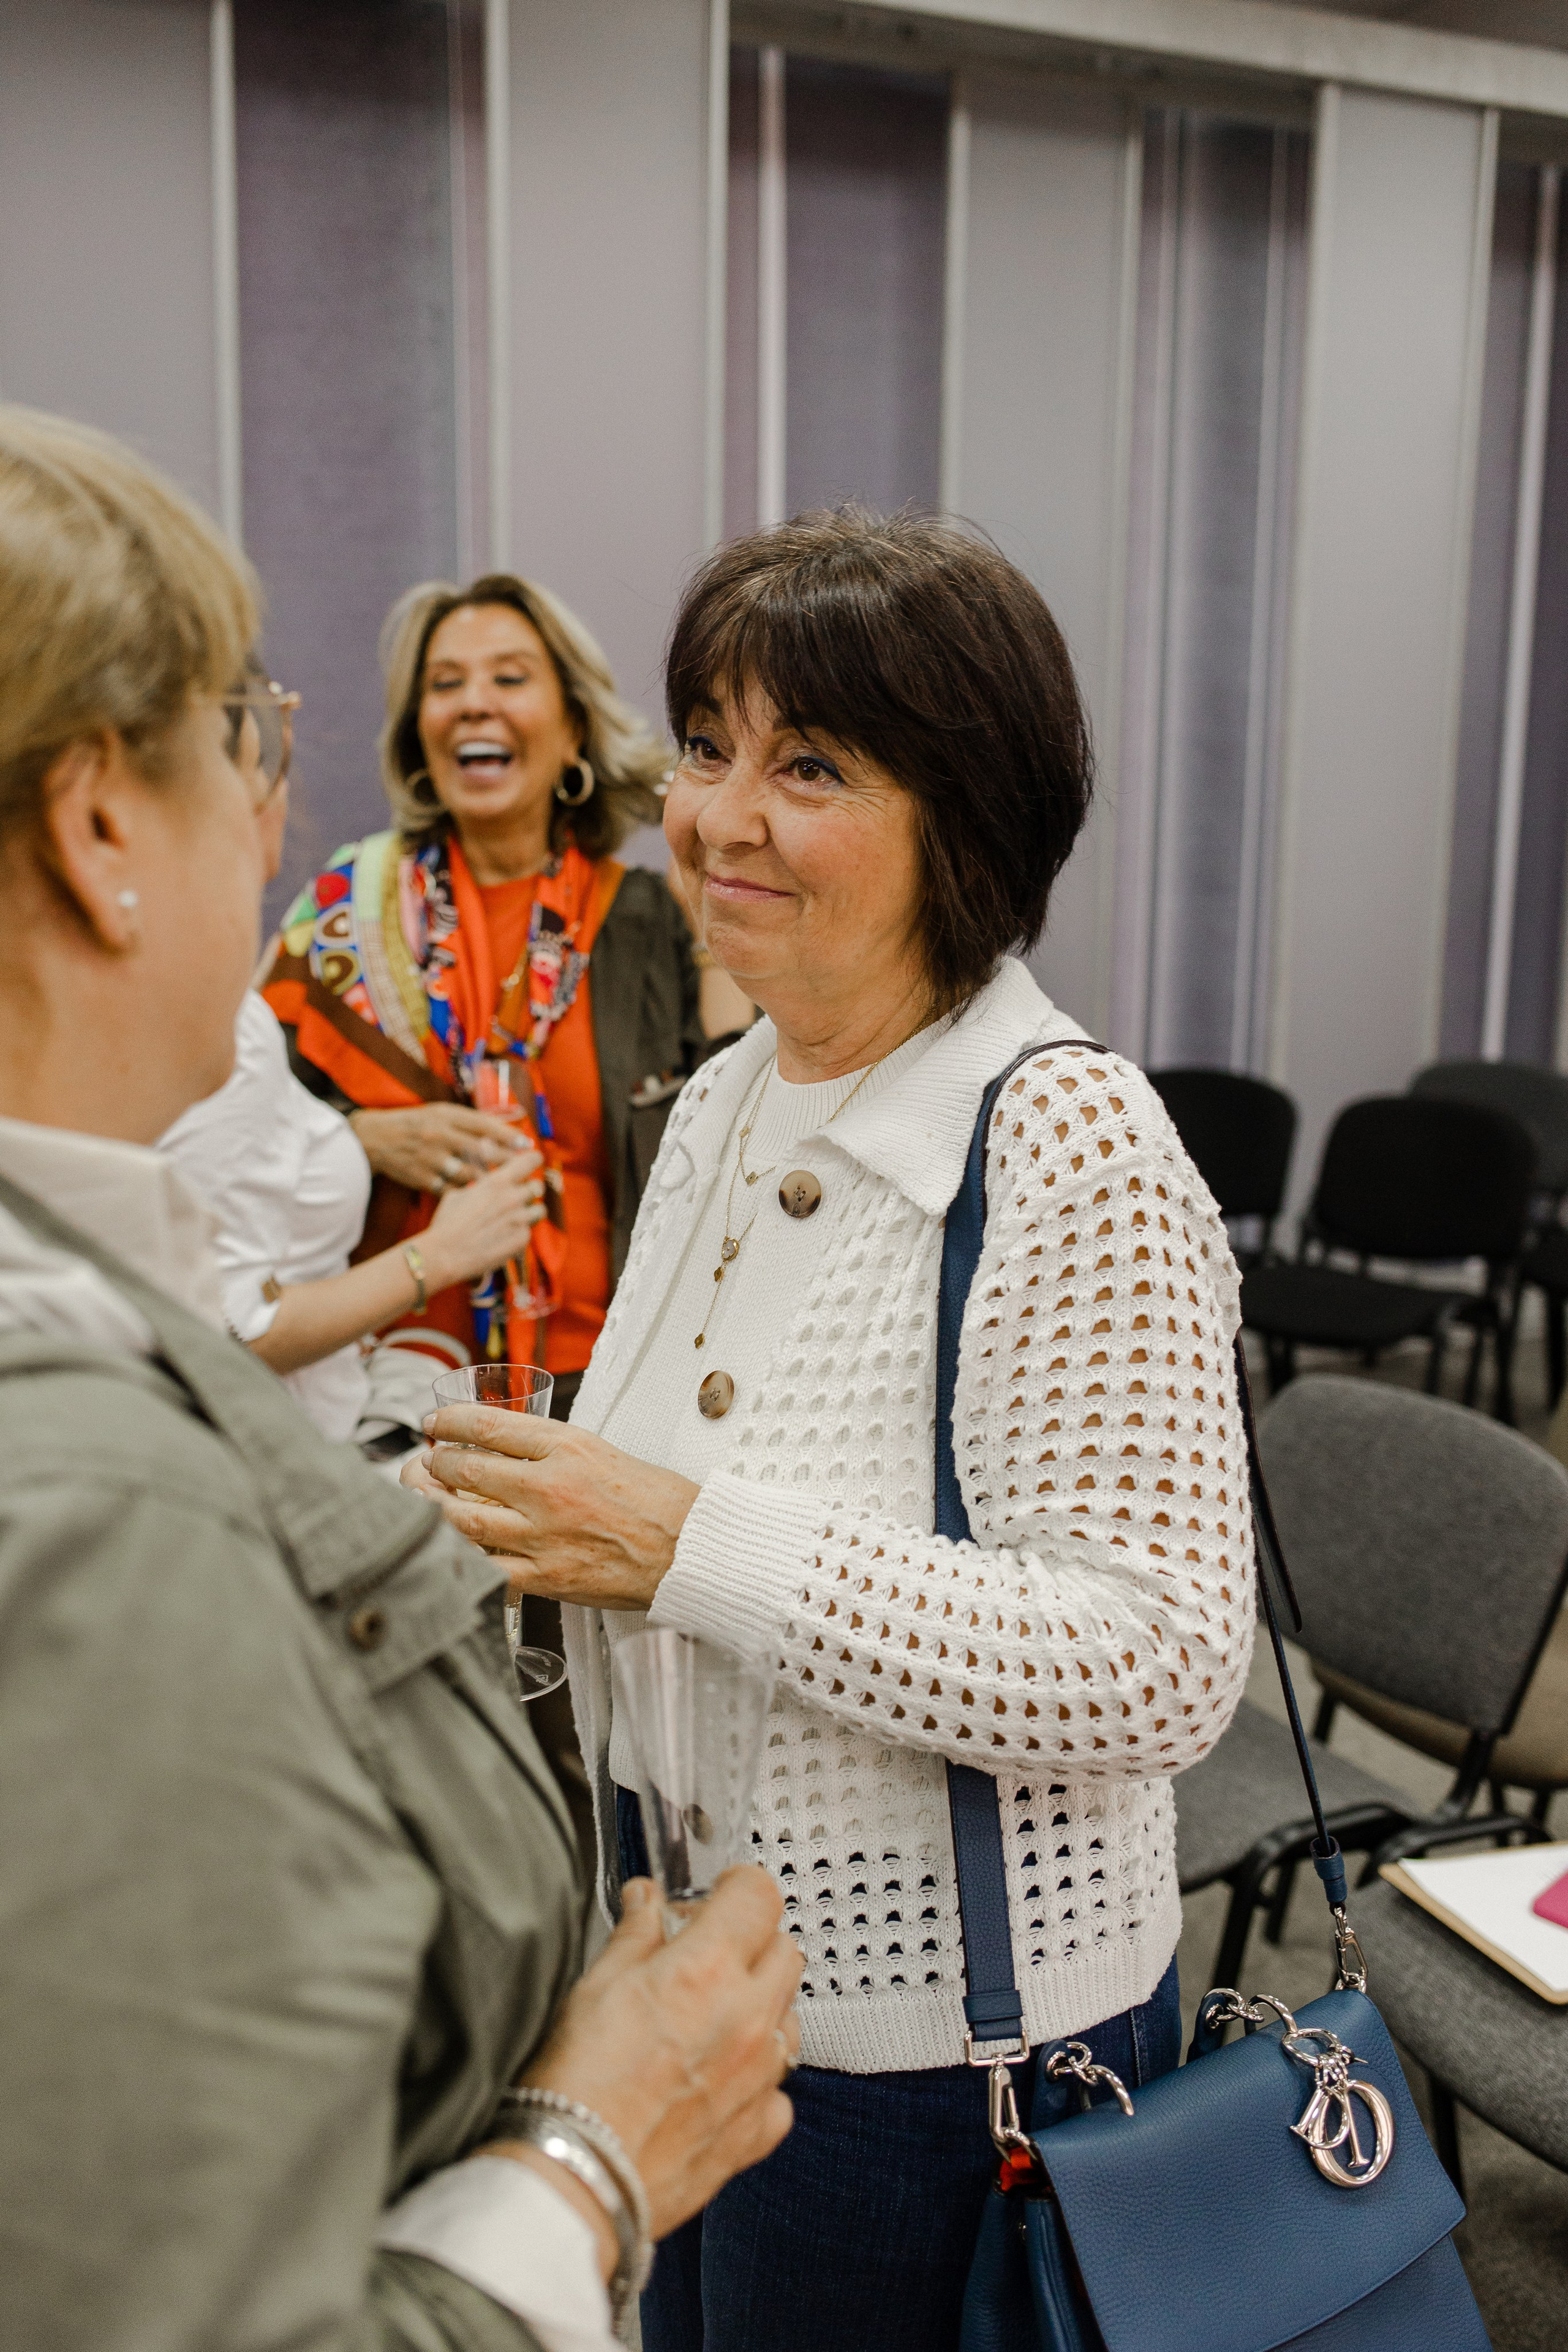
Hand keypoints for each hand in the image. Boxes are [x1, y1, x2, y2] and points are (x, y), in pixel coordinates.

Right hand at [349, 1103, 528, 1192]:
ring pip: (469, 1174)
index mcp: (446, 1116)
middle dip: (507, 1161)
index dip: (509, 1136)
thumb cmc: (416, 1123)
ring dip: (491, 1182)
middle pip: (481, 1151)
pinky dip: (468, 1195)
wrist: (376, 1138)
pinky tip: (482, 1199)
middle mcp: (440, 1136)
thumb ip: (471, 1120)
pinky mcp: (423, 1179)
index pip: (484, 1125)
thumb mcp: (442, 1112)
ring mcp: (431, 1159)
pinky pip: (452, 1191)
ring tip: (509, 1187)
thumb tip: (508, 1126)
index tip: (527, 1145)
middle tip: (526, 1170)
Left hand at [399, 1404, 697, 1608]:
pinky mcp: (542, 1575)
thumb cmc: (658, 1503)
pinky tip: (444, 1543)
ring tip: (421, 1496)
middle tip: (424, 1460)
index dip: (450, 1421)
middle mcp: (547, 1487)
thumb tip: (507, 1449)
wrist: (689, 1550)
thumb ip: (553, 1451)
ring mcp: (541, 1534)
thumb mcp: (602, 1452)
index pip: (488, 1425)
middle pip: (464, 1468)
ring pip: (458, 1517)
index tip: (436, 1422)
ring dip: (429, 1504)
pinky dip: (456, 1553)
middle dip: (433, 1462)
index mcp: (566, 1447)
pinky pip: (482, 1565)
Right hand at [419, 1152, 545, 1291]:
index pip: (530, 1161)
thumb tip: (484, 1184)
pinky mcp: (521, 1240)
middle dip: (529, 1190)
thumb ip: (479, 1187)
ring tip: (512, 1219)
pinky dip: (519, 1233)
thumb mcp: (458, 1194)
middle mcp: (513, 1198)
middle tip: (517, 1197)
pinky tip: (503, 1237)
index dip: (533, 1160)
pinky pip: (528, 1232)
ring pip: (539, 1209)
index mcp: (497, 1182)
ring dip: (529, 1212)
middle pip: (537, 1186)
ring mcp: (520, 1220)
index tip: (532, 1162)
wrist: (445, 1255)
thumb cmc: (447, 1223)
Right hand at [487, 1870, 800, 2242]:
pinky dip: (758, 2078)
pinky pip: (780, 2089)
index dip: (737, 1887)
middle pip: (784, 1950)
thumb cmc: (576, 2087)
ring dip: (760, 2007)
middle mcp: (746, 2019)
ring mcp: (758, 2079)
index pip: (759, 1894)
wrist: (575, 2180)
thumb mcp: (594, 1987)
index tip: (716, 1898)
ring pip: (790, 2017)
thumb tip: (647, 1901)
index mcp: (707, 1971)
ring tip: (708, 2019)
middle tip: (706, 1955)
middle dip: (752, 1942)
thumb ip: (634, 1936)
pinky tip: (717, 2079)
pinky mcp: (755, 2132)